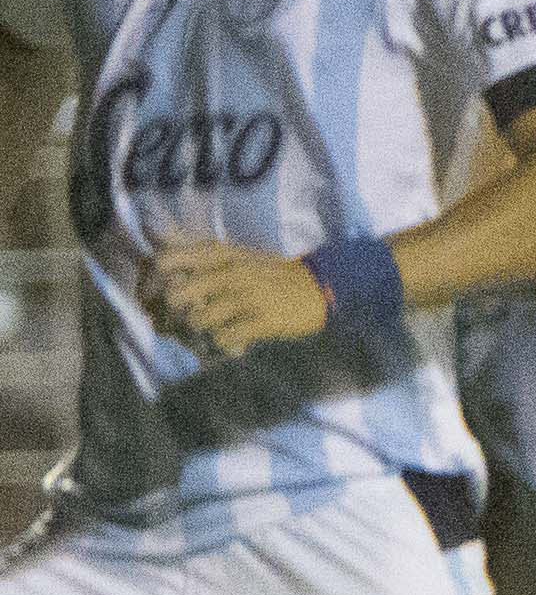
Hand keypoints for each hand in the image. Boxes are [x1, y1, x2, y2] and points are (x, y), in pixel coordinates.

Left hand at [140, 241, 328, 356]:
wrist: (323, 285)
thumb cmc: (277, 271)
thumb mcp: (243, 255)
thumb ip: (209, 259)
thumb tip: (166, 267)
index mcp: (224, 252)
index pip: (168, 260)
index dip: (153, 280)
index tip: (154, 295)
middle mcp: (231, 272)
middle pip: (175, 295)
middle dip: (172, 313)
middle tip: (180, 321)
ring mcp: (245, 296)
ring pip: (196, 320)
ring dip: (198, 330)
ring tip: (209, 330)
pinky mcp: (259, 320)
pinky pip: (222, 338)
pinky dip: (222, 342)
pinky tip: (231, 339)